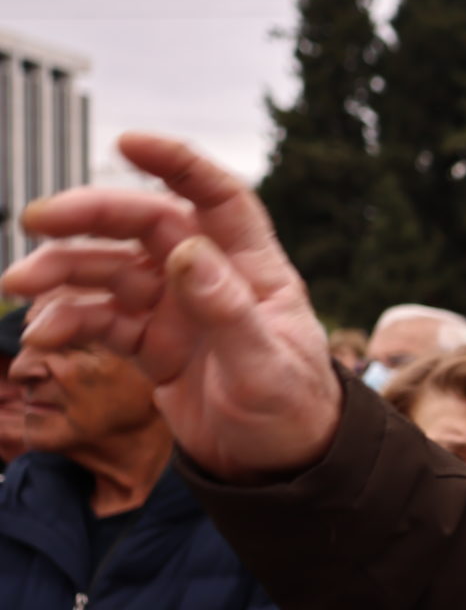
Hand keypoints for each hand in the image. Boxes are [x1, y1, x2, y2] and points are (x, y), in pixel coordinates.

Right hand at [3, 135, 341, 480]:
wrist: (281, 468)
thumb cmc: (293, 410)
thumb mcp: (266, 365)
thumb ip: (227, 310)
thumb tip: (186, 252)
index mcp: (254, 269)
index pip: (219, 197)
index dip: (178, 164)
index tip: (128, 142)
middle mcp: (211, 279)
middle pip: (145, 227)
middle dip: (90, 217)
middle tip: (35, 221)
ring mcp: (177, 309)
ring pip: (110, 272)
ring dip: (62, 274)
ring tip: (20, 288)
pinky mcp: (152, 344)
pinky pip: (100, 321)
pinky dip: (67, 322)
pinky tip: (41, 334)